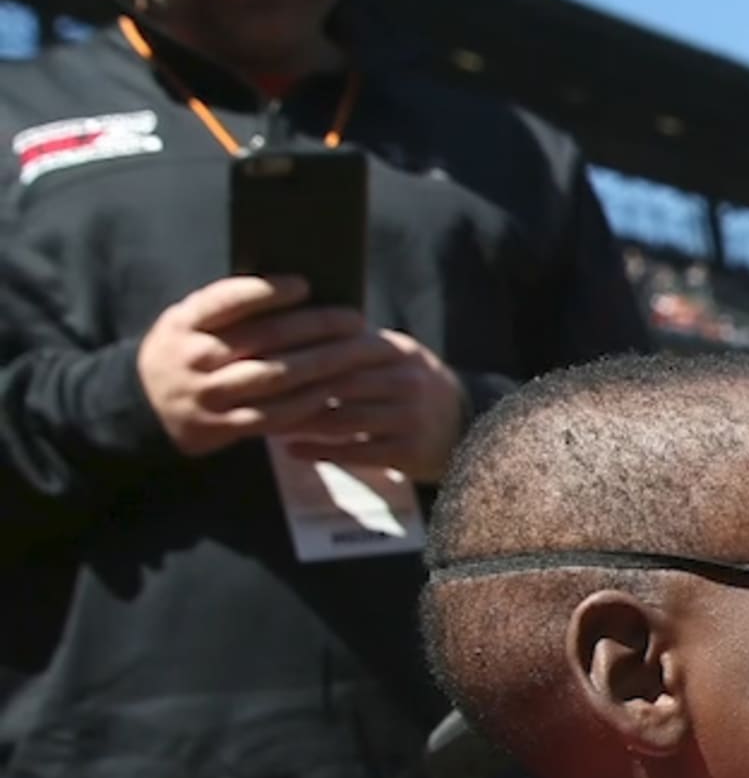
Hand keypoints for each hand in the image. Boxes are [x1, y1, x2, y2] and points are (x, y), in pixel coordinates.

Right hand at [135, 275, 394, 455]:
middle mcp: (194, 358)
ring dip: (324, 364)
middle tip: (354, 319)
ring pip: (276, 377)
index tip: (306, 285)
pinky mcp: (224, 427)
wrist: (145, 406)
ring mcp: (209, 395)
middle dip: (316, 327)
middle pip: (266, 338)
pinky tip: (336, 389)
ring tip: (358, 352)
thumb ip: (227, 307)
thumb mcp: (188, 322)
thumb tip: (298, 287)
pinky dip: (309, 402)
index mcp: (184, 323)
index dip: (268, 292)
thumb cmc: (186, 351)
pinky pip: (275, 415)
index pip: (227, 301)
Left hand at [274, 328, 469, 479]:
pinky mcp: (410, 451)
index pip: (340, 345)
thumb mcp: (393, 356)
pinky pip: (356, 451)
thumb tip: (288, 326)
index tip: (257, 357)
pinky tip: (292, 450)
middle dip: (291, 389)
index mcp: (397, 350)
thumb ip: (351, 345)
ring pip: (343, 418)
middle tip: (250, 393)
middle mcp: (407, 380)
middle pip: (338, 382)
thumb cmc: (412, 389)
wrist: (468, 429)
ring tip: (265, 422)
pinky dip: (320, 451)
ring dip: (300, 422)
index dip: (297, 351)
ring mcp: (410, 417)